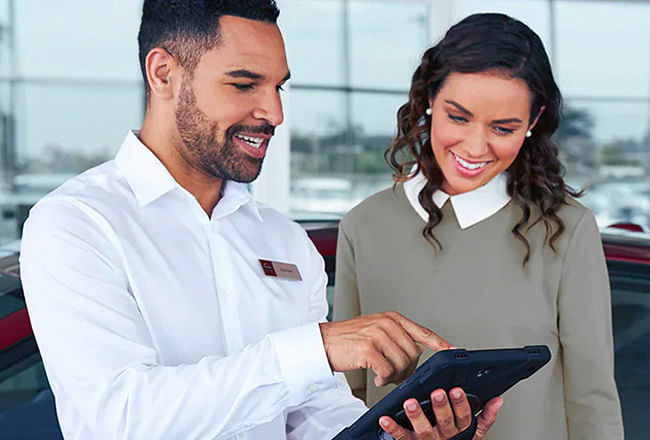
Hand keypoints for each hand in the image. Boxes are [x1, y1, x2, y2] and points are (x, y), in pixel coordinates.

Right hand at [319, 311, 451, 386]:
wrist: (324, 341)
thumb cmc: (348, 338)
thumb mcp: (375, 329)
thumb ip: (395, 337)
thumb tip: (413, 356)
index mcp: (392, 318)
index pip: (422, 331)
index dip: (439, 343)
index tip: (453, 350)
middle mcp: (387, 324)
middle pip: (414, 354)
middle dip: (406, 368)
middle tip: (393, 373)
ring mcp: (378, 335)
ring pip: (402, 364)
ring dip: (394, 375)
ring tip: (382, 374)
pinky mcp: (369, 349)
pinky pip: (387, 370)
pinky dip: (384, 378)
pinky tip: (377, 376)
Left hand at [378, 388, 501, 439]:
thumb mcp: (474, 433)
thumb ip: (486, 417)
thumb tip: (497, 400)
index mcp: (459, 430)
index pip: (463, 417)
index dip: (461, 404)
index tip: (457, 389)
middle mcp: (444, 436)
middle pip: (444, 422)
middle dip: (441, 407)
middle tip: (437, 393)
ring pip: (423, 429)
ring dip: (417, 415)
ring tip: (410, 403)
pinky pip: (401, 437)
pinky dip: (392, 427)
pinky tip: (385, 418)